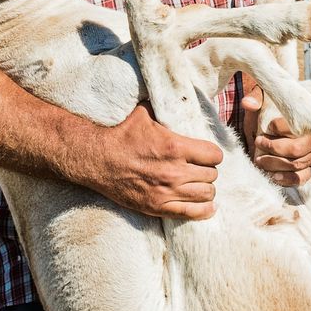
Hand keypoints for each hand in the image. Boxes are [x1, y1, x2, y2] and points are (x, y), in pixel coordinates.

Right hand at [92, 103, 222, 219]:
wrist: (97, 159)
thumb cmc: (121, 134)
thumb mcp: (145, 113)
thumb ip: (166, 108)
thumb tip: (177, 97)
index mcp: (175, 147)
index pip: (214, 155)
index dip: (213, 154)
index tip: (207, 154)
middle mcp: (174, 171)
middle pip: (212, 175)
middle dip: (208, 170)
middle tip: (200, 168)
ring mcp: (167, 192)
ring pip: (206, 194)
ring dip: (205, 188)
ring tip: (199, 183)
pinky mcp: (158, 207)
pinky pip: (192, 213)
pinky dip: (204, 210)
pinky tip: (207, 206)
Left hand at [241, 84, 310, 186]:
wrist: (260, 133)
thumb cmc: (262, 115)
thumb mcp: (259, 103)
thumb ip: (255, 98)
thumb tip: (249, 103)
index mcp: (304, 119)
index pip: (297, 126)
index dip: (279, 128)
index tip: (266, 128)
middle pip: (298, 149)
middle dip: (274, 149)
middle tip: (258, 143)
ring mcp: (310, 155)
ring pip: (297, 164)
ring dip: (275, 163)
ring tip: (259, 160)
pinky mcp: (305, 170)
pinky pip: (301, 178)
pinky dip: (286, 178)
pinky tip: (272, 176)